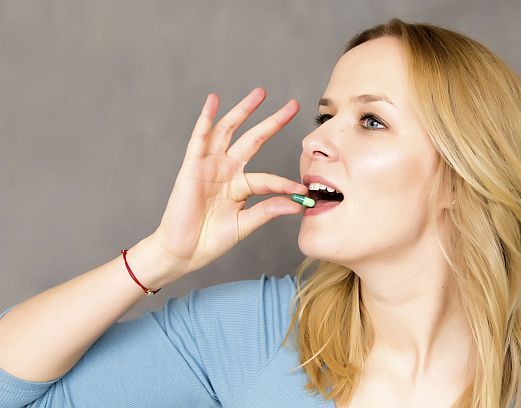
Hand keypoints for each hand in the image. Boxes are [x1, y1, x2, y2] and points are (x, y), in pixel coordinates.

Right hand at [150, 87, 308, 276]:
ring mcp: (210, 166)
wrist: (184, 251)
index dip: (285, 184)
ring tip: (260, 93)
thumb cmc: (211, 240)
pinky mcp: (192, 166)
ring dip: (243, 111)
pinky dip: (206, 118)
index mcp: (241, 186)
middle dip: (273, 122)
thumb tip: (299, 204)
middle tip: (293, 105)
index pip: (269, 179)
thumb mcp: (245, 224)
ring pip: (229, 131)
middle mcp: (227, 170)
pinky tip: (214, 100)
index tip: (304, 191)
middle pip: (254, 140)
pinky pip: (199, 138)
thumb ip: (269, 210)